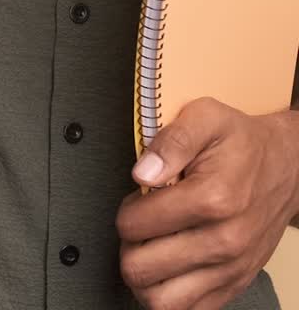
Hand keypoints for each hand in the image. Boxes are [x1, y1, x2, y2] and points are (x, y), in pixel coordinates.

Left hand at [117, 97, 298, 308]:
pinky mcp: (235, 284)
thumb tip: (142, 173)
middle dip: (128, 246)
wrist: (286, 166)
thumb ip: (171, 141)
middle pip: (141, 268)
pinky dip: (169, 296)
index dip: (126, 210)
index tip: (138, 198)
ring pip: (161, 301)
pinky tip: (169, 267)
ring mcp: (230, 269)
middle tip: (139, 225)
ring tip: (149, 250)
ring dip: (144, 278)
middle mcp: (224, 241)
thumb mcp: (206, 117)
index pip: (137, 224)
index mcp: (212, 198)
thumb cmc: (242, 142)